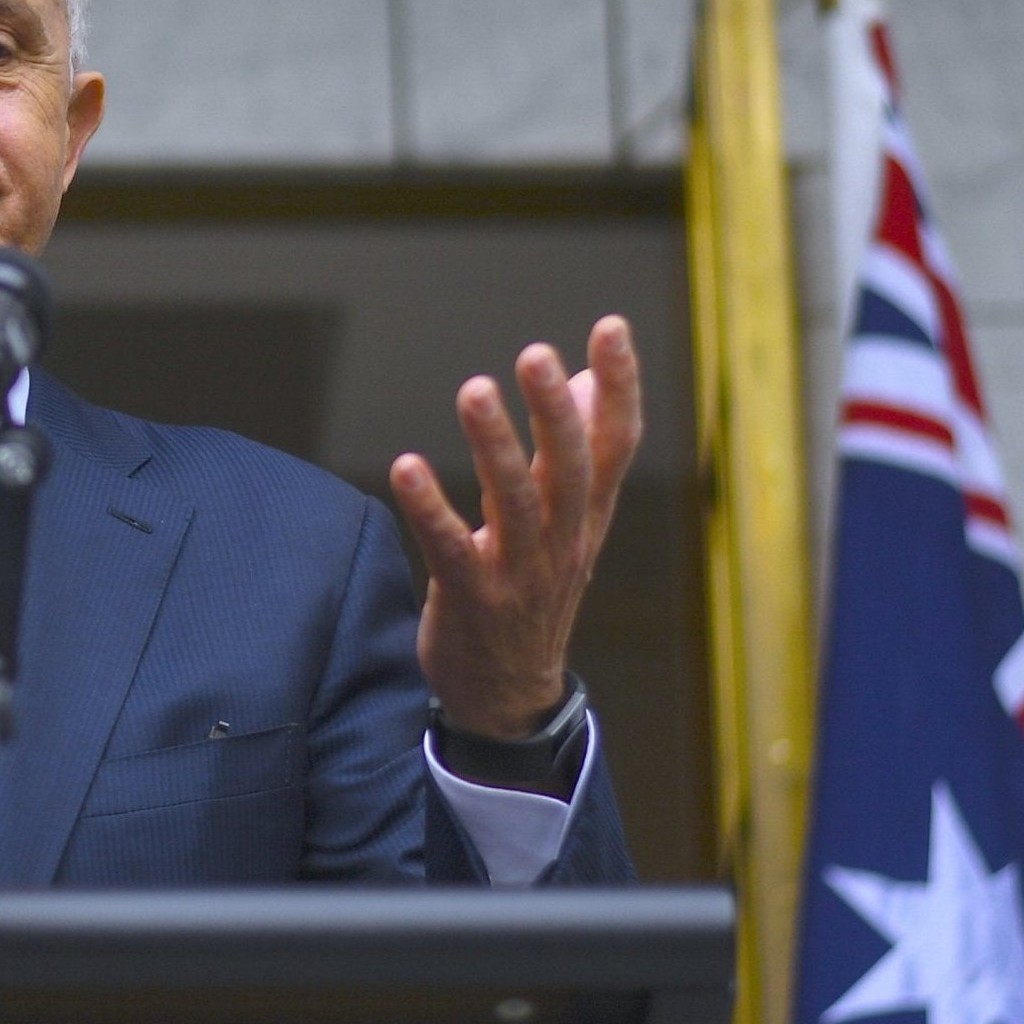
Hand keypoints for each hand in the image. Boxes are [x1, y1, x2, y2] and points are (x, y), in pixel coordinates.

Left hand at [389, 316, 641, 740]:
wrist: (510, 696)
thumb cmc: (533, 592)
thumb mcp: (567, 526)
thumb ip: (576, 454)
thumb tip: (591, 379)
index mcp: (585, 517)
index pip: (614, 445)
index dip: (618, 386)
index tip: (610, 326)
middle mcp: (562, 541)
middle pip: (568, 469)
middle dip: (555, 411)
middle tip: (536, 355)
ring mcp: (520, 574)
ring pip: (514, 503)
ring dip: (494, 445)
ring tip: (474, 391)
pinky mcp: (472, 600)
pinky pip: (451, 550)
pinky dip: (429, 508)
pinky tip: (405, 467)